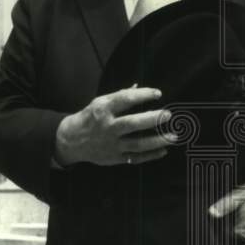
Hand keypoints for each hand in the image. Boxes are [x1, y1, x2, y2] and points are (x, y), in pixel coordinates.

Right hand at [54, 86, 177, 166]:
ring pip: (137, 144)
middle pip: (132, 123)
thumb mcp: (100, 102)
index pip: (125, 99)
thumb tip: (139, 87)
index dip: (142, 95)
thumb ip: (120, 96)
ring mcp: (111, 144)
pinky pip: (136, 158)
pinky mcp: (114, 158)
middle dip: (152, 119)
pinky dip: (151, 156)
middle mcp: (107, 127)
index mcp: (102, 109)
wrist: (71, 140)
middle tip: (168, 115)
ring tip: (173, 137)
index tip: (158, 93)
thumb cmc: (90, 117)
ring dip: (157, 140)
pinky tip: (163, 150)